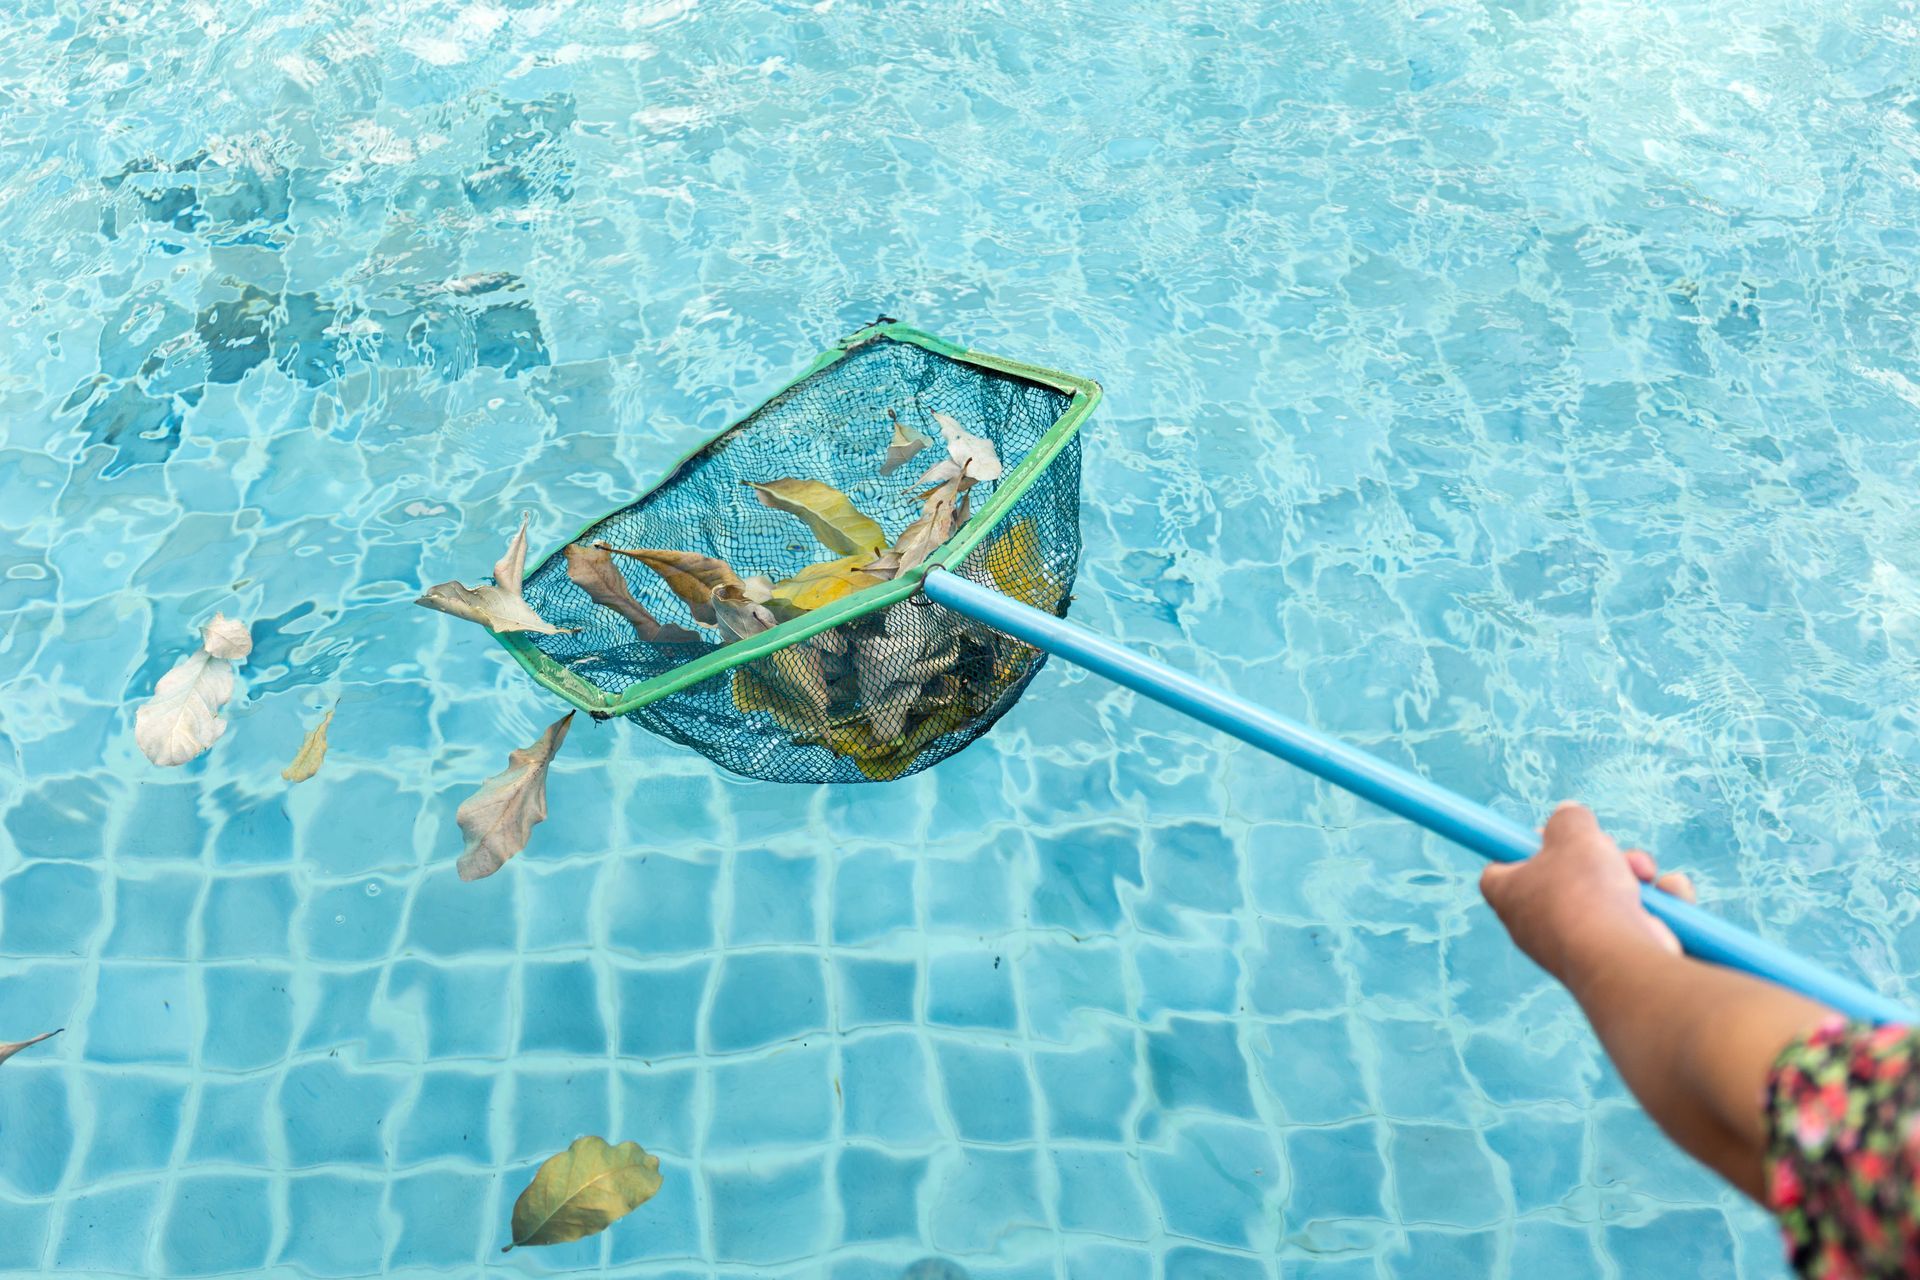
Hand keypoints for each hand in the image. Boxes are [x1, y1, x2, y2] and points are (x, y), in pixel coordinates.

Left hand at [1480, 802, 1695, 993]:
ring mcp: (1580, 946)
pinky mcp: (1619, 960)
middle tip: (1610, 851)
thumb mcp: (1571, 833)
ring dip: (1634, 877)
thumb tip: (1568, 815)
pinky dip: (1661, 906)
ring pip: (1610, 897)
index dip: (1520, 848)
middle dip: (1599, 857)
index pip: (1498, 870)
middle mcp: (1539, 926)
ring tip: (1644, 874)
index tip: (1547, 834)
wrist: (1619, 958)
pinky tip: (1669, 896)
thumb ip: (1568, 819)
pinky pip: (1641, 921)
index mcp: (1511, 895)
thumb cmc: (1584, 892)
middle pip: (1567, 879)